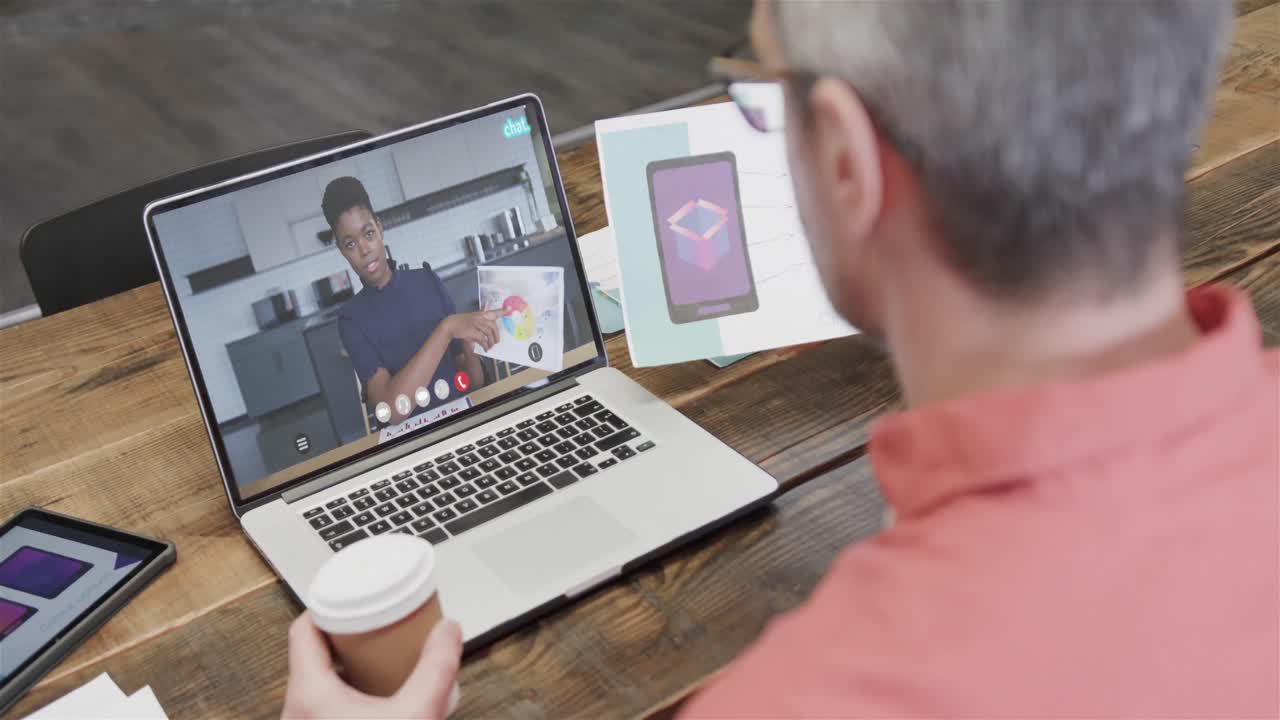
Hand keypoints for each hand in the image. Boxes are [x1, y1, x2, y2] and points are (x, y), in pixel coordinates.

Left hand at [281, 611, 462, 719]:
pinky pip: (324, 709)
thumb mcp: (419, 714)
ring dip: (346, 666)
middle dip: (346, 634)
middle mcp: (296, 713)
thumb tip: (449, 630)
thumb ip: (438, 668)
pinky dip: (346, 694)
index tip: (354, 593)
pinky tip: (374, 697)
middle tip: (375, 622)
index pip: (303, 629)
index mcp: (309, 695)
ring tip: (378, 655)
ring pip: (317, 685)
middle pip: (311, 655)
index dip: (329, 604)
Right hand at [445, 310, 501, 350]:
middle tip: (497, 342)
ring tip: (490, 347)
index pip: (493, 312)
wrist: (450, 324)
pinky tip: (485, 348)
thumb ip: (481, 318)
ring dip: (491, 341)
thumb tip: (490, 320)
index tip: (509, 309)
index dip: (501, 311)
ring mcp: (475, 323)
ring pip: (488, 333)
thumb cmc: (461, 322)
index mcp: (480, 314)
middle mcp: (479, 317)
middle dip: (496, 335)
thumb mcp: (472, 317)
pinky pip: (482, 338)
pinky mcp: (471, 331)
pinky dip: (485, 344)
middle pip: (493, 326)